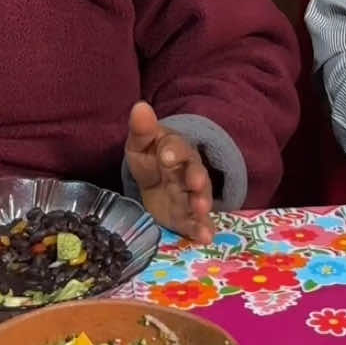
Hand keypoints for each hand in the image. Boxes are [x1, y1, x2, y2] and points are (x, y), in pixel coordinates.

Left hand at [125, 101, 213, 243]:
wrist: (156, 178)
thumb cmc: (149, 157)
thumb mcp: (141, 143)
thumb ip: (141, 129)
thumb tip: (140, 106)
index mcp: (176, 151)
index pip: (177, 148)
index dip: (173, 151)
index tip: (165, 156)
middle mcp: (189, 172)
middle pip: (196, 173)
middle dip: (196, 177)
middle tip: (195, 182)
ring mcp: (189, 196)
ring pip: (200, 198)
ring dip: (202, 203)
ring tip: (202, 209)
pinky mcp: (187, 217)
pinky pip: (197, 223)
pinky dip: (202, 230)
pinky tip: (205, 237)